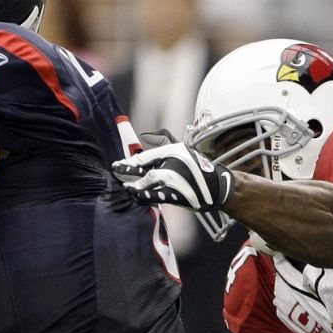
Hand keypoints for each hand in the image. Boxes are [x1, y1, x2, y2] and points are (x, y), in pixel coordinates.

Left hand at [111, 142, 234, 211]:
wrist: (217, 186)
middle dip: (127, 170)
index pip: (147, 155)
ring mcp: (177, 179)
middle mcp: (174, 163)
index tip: (118, 164)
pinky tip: (138, 197)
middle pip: (145, 167)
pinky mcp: (180, 194)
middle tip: (116, 172)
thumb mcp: (184, 150)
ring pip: (150, 181)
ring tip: (127, 187)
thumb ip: (165, 142)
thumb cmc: (198, 168)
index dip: (131, 160)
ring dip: (135, 185)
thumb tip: (147, 135)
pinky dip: (147, 196)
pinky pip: (159, 195)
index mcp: (174, 150)